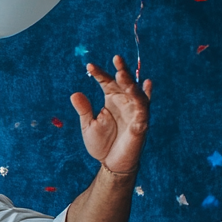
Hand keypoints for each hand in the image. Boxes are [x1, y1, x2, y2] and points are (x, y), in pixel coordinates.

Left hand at [70, 55, 151, 174]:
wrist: (111, 163)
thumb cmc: (102, 144)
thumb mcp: (89, 125)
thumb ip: (84, 110)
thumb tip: (74, 93)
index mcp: (111, 100)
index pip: (106, 82)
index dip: (99, 73)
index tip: (88, 66)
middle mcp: (124, 102)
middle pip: (124, 82)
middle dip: (121, 70)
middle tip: (115, 58)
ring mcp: (134, 111)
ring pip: (135, 93)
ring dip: (130, 83)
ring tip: (122, 73)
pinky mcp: (141, 123)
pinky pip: (144, 108)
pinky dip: (144, 97)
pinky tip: (147, 84)